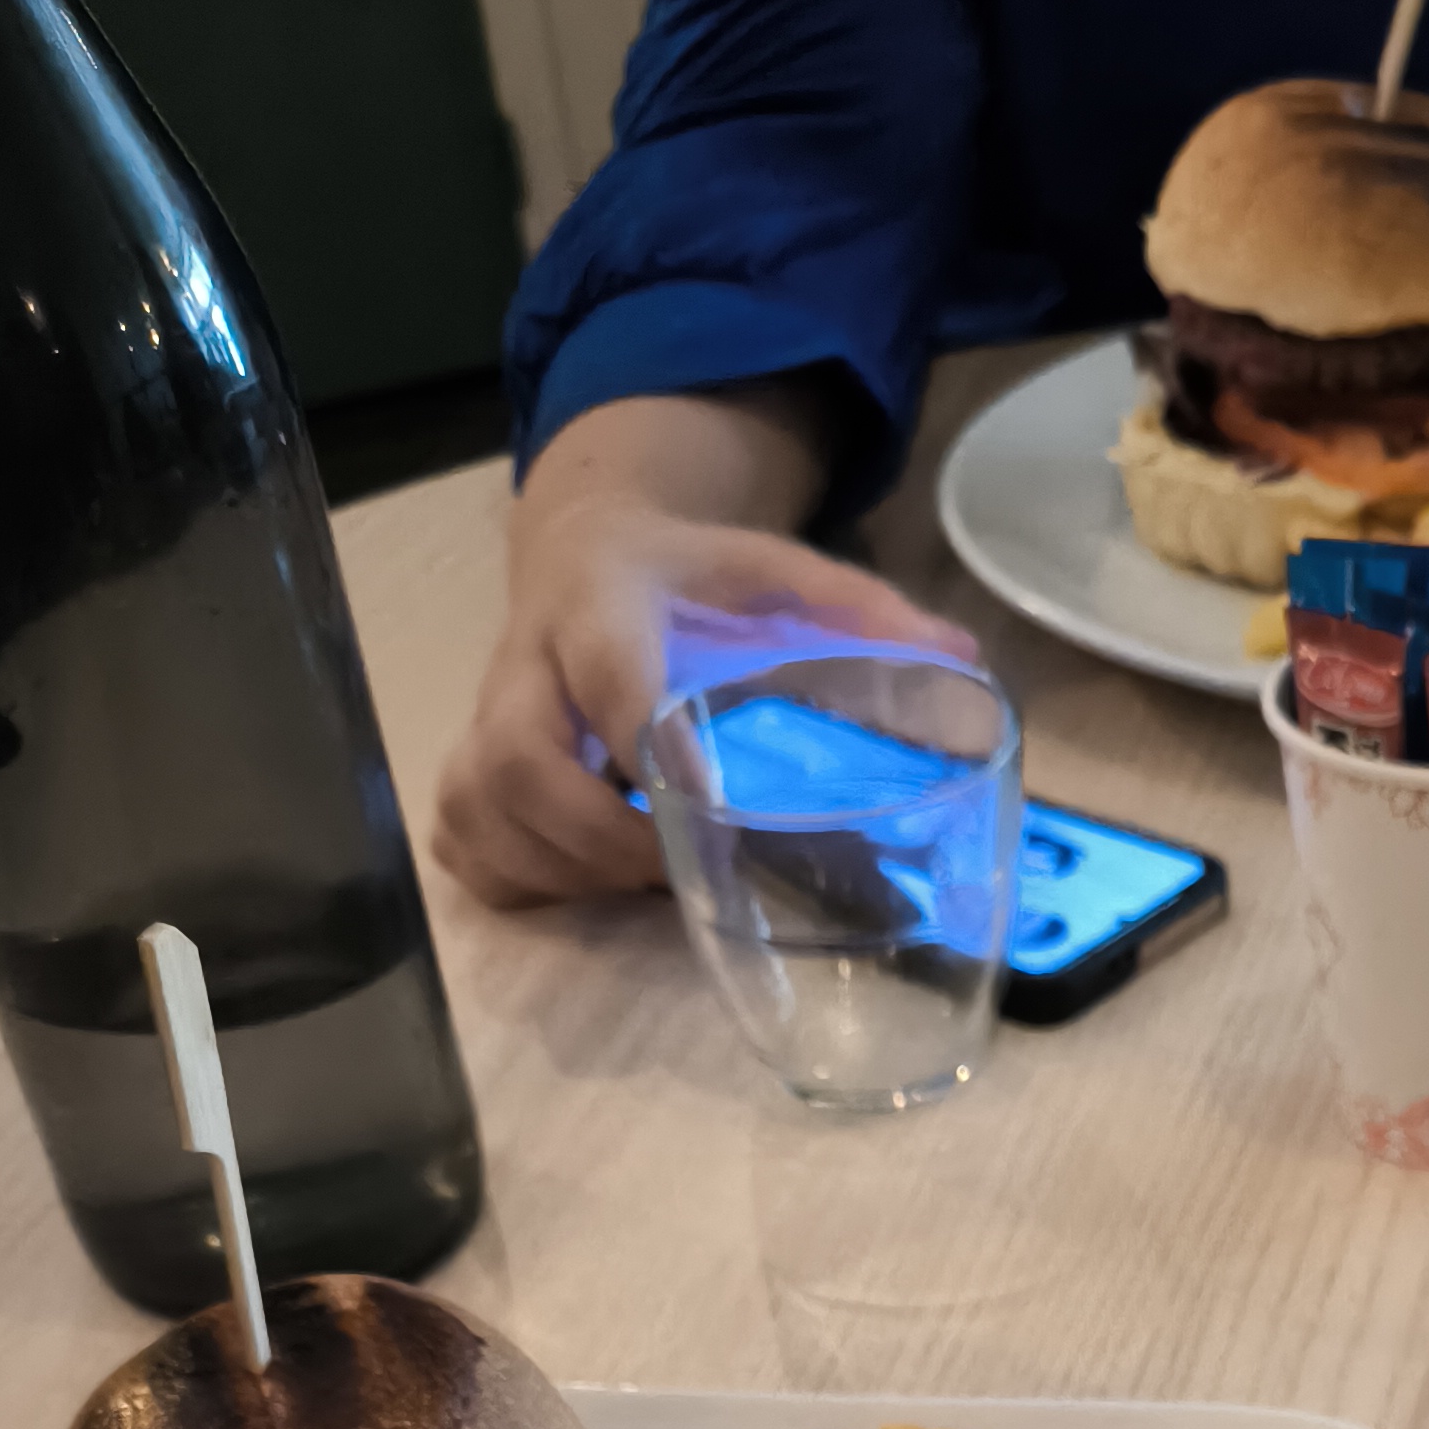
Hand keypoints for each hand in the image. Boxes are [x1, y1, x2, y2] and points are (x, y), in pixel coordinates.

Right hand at [433, 392, 976, 907]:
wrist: (583, 547)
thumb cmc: (691, 578)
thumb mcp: (773, 568)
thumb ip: (859, 612)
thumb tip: (963, 662)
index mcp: (603, 601)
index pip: (607, 673)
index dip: (642, 739)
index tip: (695, 801)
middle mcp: (526, 659)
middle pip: (514, 762)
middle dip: (591, 835)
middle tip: (669, 868)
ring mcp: (484, 715)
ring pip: (480, 810)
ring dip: (560, 868)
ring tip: (639, 878)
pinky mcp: (468, 765)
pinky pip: (464, 845)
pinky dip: (519, 881)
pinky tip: (579, 881)